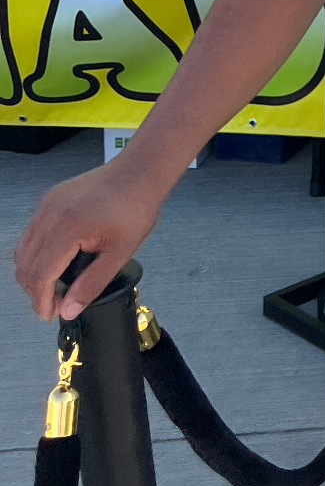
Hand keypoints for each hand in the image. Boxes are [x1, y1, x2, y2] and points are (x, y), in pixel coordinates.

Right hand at [13, 160, 164, 320]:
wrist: (140, 171)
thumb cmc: (136, 206)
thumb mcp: (120, 252)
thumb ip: (92, 284)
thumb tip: (68, 310)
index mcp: (67, 228)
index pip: (40, 276)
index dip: (42, 301)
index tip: (51, 314)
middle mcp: (49, 215)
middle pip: (26, 265)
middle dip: (36, 290)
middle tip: (57, 303)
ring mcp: (47, 205)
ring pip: (24, 250)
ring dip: (34, 273)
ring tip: (57, 286)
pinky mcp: (49, 199)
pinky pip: (32, 233)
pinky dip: (37, 253)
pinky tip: (56, 262)